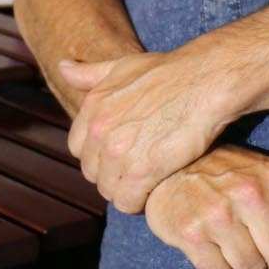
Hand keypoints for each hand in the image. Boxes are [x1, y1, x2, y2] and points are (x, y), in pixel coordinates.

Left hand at [61, 52, 229, 212]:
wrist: (206, 81)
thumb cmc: (171, 72)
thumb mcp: (124, 65)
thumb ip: (91, 73)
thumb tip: (63, 67)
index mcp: (93, 107)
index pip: (78, 148)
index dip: (99, 154)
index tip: (120, 154)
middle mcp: (100, 130)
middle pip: (93, 172)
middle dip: (112, 174)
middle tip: (137, 170)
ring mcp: (119, 151)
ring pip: (109, 190)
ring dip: (126, 190)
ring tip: (147, 181)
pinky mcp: (142, 170)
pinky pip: (127, 202)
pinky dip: (138, 202)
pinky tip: (154, 190)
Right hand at [144, 146, 268, 268]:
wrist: (166, 165)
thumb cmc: (224, 173)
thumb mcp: (264, 172)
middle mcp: (250, 193)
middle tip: (260, 246)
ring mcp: (218, 214)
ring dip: (244, 263)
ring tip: (230, 240)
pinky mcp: (190, 233)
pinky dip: (216, 267)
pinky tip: (209, 244)